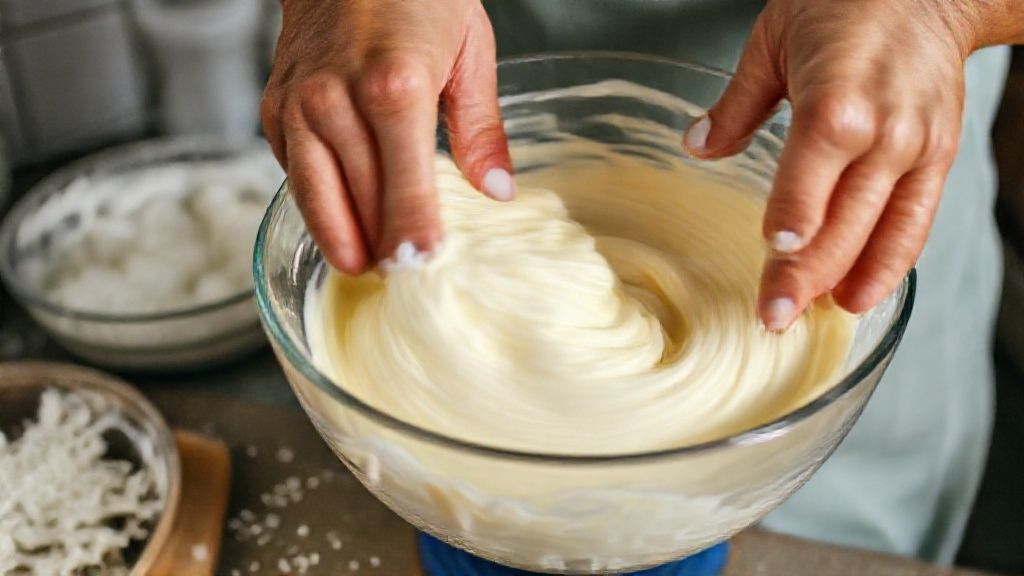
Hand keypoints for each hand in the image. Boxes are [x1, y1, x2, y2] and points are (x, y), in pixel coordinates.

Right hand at [262, 0, 512, 273]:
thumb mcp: (471, 48)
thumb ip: (480, 128)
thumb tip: (496, 190)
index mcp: (394, 88)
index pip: (403, 192)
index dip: (413, 241)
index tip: (423, 271)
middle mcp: (335, 102)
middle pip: (358, 205)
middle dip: (380, 251)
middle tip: (401, 282)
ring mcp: (298, 107)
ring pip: (317, 199)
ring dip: (342, 240)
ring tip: (366, 267)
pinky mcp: (273, 109)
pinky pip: (295, 173)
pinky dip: (317, 202)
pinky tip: (341, 219)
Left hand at [683, 0, 997, 329]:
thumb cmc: (846, 4)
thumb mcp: (773, 41)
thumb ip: (736, 105)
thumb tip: (698, 146)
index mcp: (838, 103)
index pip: (810, 179)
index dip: (794, 222)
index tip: (774, 256)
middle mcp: (884, 134)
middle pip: (844, 222)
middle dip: (806, 276)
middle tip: (772, 317)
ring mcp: (917, 150)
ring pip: (883, 233)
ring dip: (846, 282)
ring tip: (813, 318)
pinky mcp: (939, 158)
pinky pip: (917, 223)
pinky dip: (889, 264)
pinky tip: (860, 294)